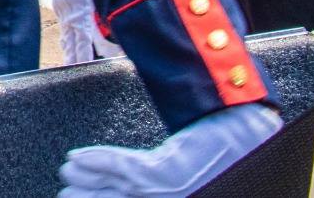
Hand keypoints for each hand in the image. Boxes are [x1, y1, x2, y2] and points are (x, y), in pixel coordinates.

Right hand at [58, 103, 281, 196]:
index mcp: (178, 196)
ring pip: (121, 189)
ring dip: (89, 181)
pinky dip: (101, 161)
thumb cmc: (226, 144)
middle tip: (64, 194)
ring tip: (66, 174)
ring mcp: (175, 190)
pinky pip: (130, 168)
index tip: (77, 194)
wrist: (249, 124)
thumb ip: (154, 174)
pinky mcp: (174, 171)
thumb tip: (126, 179)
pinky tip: (80, 158)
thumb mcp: (183, 165)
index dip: (103, 195)